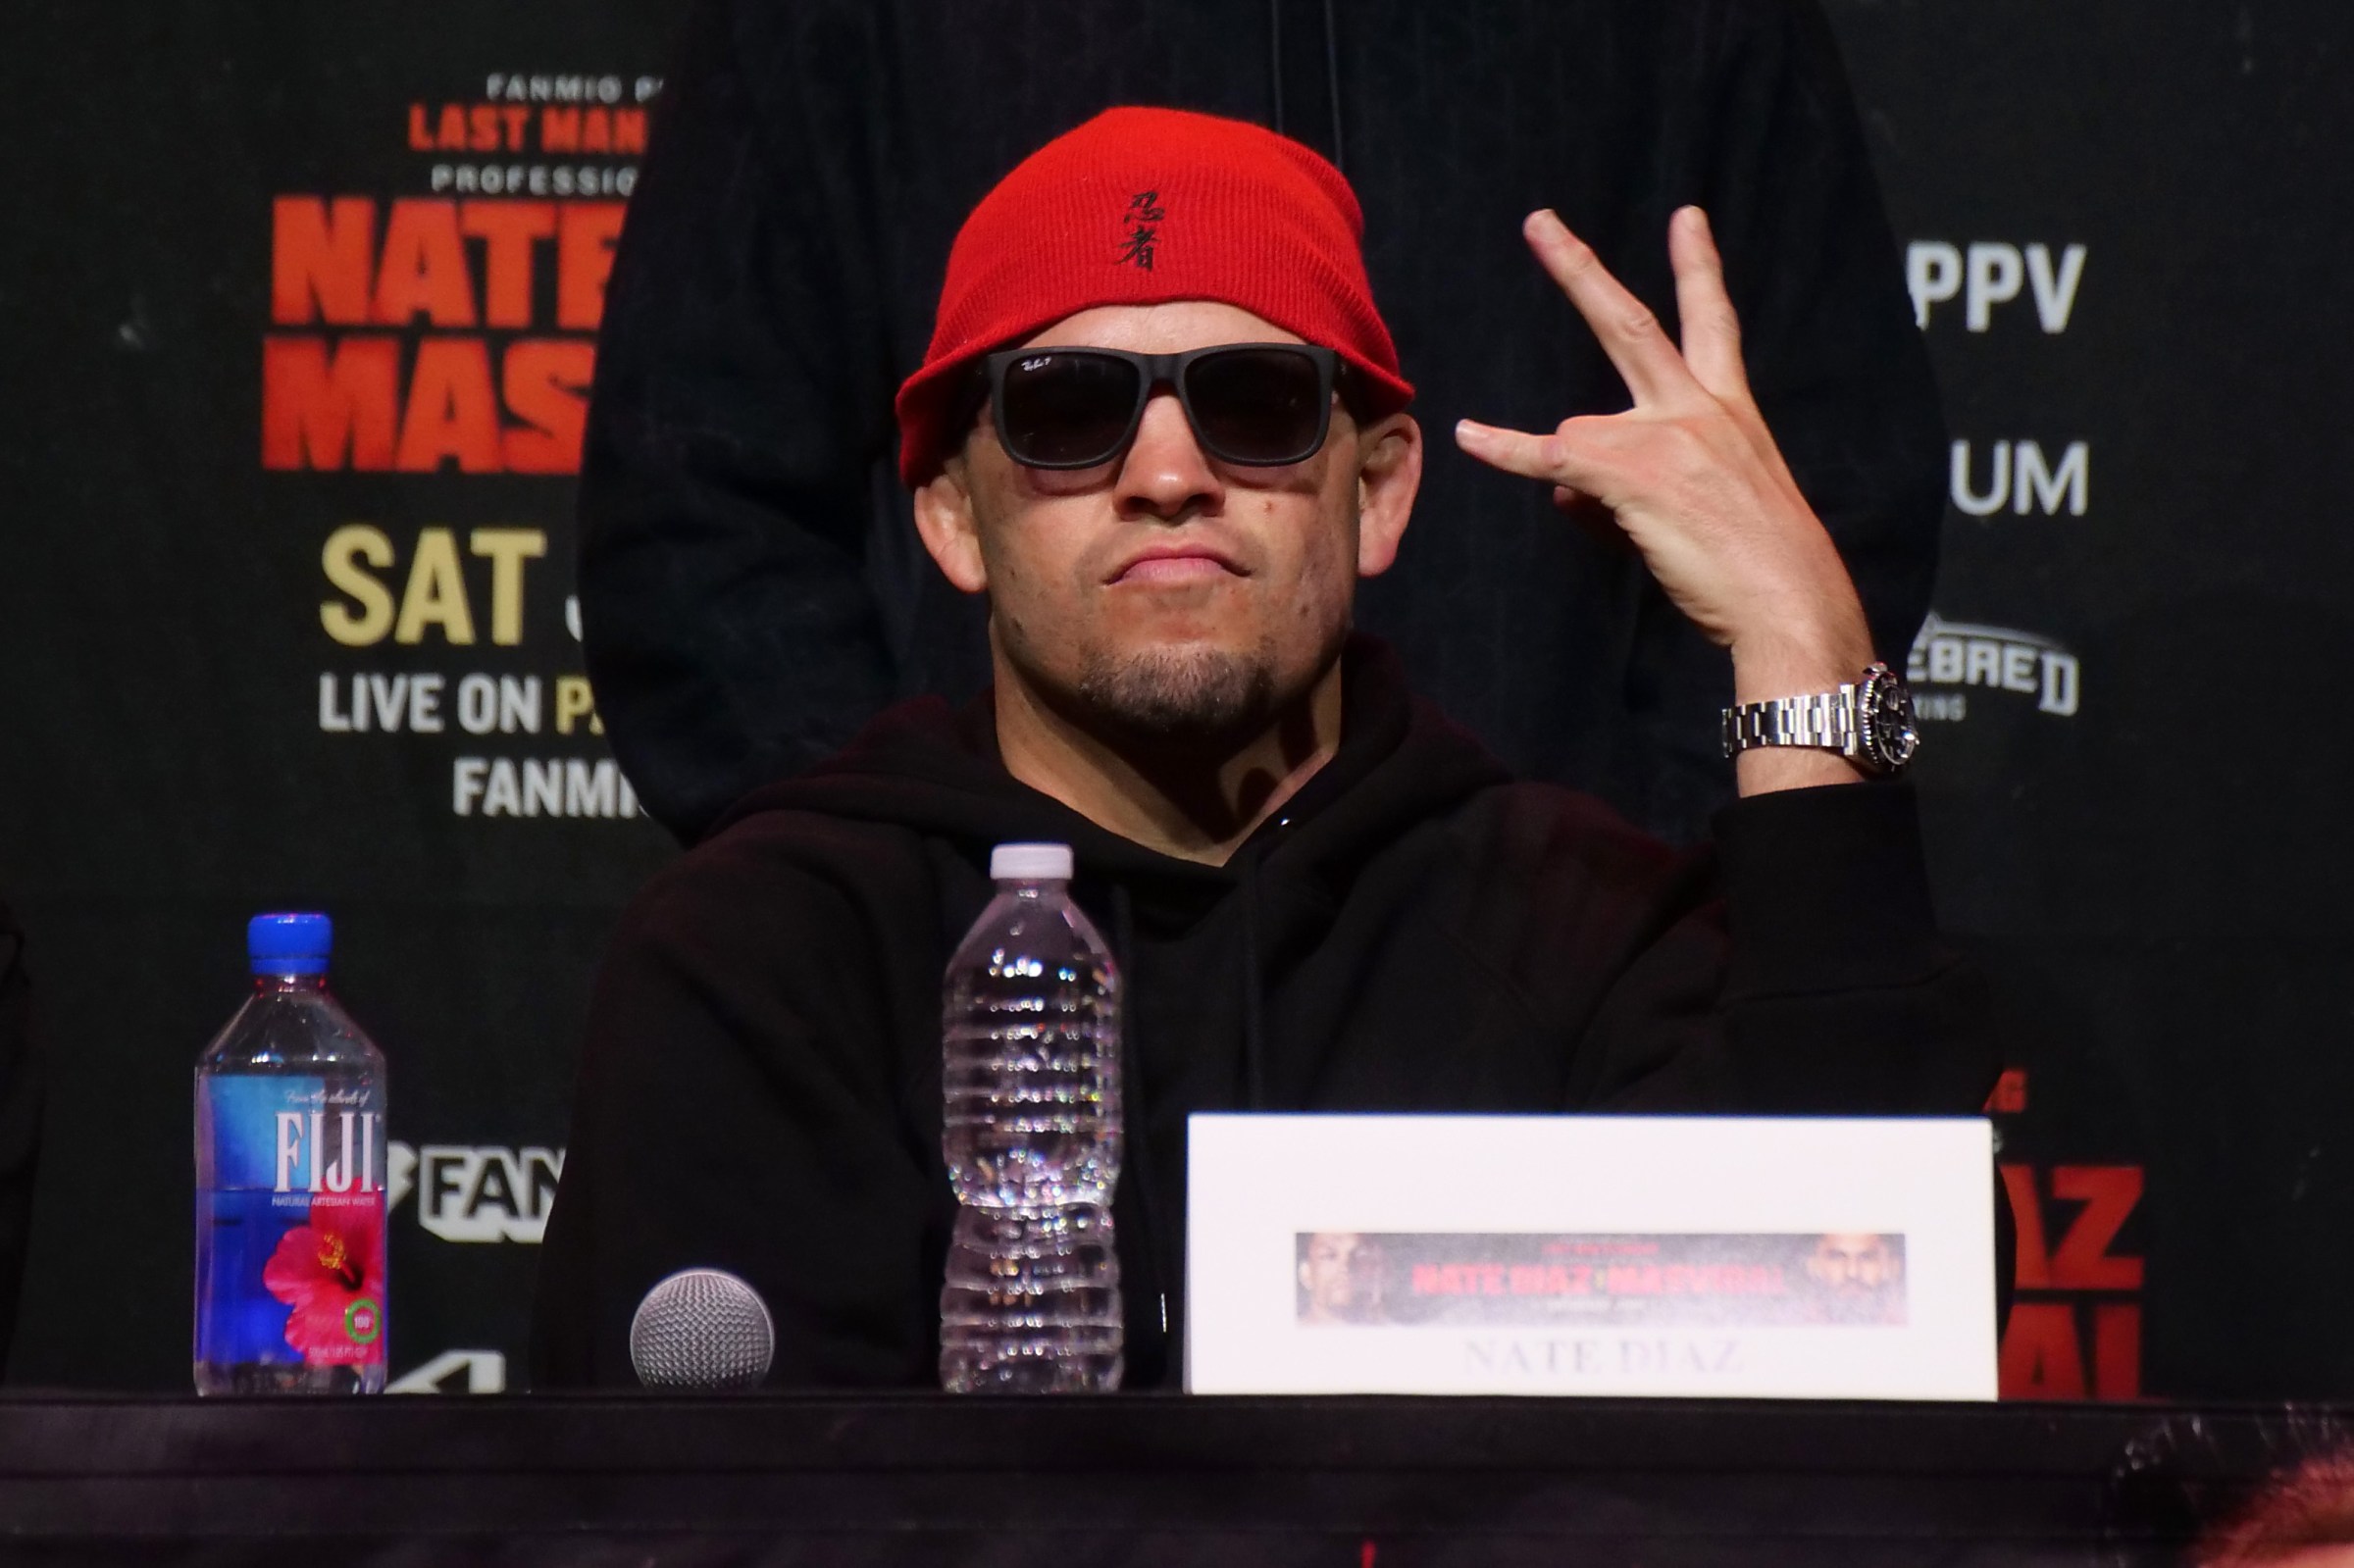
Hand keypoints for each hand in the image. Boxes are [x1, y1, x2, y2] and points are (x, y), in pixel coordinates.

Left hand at [1454, 208, 1874, 715]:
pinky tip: (1471, 436)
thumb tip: (1563, 490)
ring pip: (1578, 430)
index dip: (1696, 269)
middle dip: (1577, 270)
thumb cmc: (1760, 568)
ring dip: (1569, 471)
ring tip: (1610, 511)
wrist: (1789, 600)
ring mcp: (1664, 435)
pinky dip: (1504, 449)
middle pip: (1629, 323)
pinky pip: (1548, 456)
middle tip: (1539, 222)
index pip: (1712, 324)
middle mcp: (1699, 408)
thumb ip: (1627, 490)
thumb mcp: (1704, 510)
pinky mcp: (1629, 471)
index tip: (1685, 219)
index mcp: (1731, 410)